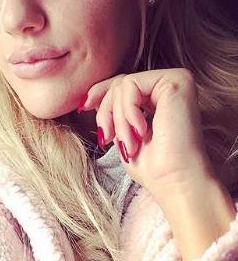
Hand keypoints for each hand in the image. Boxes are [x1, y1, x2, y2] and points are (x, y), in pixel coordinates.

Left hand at [78, 68, 214, 201]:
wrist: (175, 181)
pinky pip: (131, 84)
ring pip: (123, 84)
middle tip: (109, 138)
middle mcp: (170, 84)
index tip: (83, 107)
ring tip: (129, 143)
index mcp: (160, 96)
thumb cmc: (152, 166)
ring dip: (118, 119)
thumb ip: (114, 113)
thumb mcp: (123, 133)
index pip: (122, 85)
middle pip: (119, 83)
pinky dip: (127, 111)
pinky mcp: (176, 80)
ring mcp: (175, 80)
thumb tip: (88, 100)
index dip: (99, 94)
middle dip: (106, 112)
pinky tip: (141, 131)